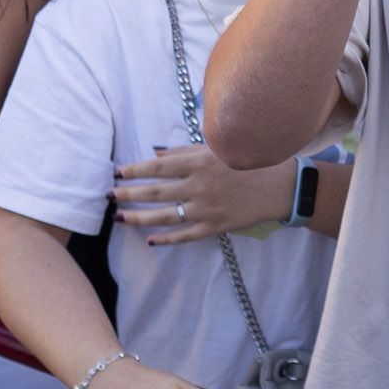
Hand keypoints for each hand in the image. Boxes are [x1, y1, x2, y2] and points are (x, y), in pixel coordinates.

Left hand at [110, 144, 297, 244]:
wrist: (280, 187)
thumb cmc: (247, 161)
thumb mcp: (216, 149)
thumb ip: (183, 151)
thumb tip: (153, 155)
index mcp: (200, 162)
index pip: (157, 167)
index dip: (134, 171)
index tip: (116, 172)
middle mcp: (200, 185)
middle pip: (155, 192)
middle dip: (128, 194)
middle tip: (109, 196)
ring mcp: (206, 209)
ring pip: (164, 216)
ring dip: (139, 217)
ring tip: (119, 218)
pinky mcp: (215, 227)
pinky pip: (185, 236)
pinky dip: (166, 239)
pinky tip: (150, 240)